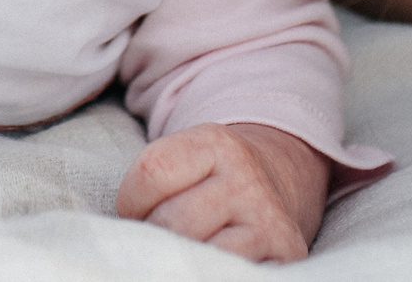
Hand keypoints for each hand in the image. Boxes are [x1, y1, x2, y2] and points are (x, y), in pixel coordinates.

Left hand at [116, 121, 329, 261]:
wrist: (274, 186)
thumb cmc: (211, 180)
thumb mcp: (185, 160)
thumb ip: (154, 182)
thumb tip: (126, 237)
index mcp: (216, 143)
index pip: (151, 173)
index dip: (131, 201)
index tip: (139, 210)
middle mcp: (247, 178)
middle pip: (171, 221)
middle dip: (155, 235)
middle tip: (165, 235)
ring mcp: (268, 218)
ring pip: (196, 253)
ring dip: (180, 258)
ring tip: (185, 250)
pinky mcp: (285, 252)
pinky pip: (227, 274)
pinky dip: (208, 271)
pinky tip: (207, 264)